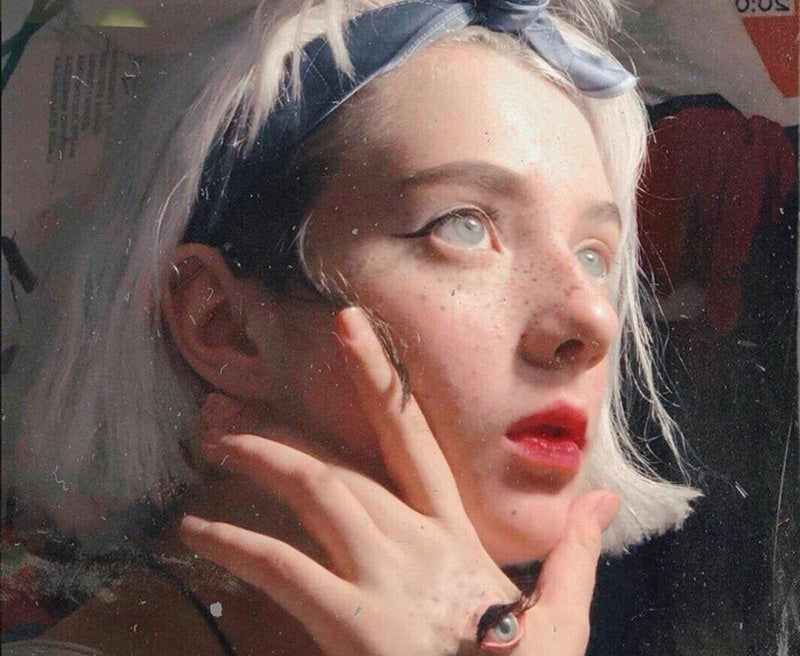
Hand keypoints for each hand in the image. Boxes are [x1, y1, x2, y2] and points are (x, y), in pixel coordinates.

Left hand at [179, 306, 618, 655]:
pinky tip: (197, 529)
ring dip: (259, 463)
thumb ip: (575, 550)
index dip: (379, 377)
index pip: (413, 438)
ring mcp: (383, 578)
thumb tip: (607, 498)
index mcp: (455, 532)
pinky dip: (235, 545)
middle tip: (228, 402)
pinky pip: (283, 571)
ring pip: (315, 495)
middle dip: (287, 427)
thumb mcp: (563, 615)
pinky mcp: (353, 623)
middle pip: (344, 464)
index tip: (347, 328)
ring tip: (215, 442)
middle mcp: (416, 540)